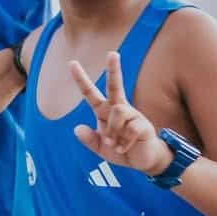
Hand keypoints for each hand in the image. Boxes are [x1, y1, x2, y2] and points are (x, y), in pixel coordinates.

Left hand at [69, 52, 172, 176]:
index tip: (72, 63)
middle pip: (115, 86)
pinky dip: (122, 142)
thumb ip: (90, 140)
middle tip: (112, 53)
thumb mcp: (101, 149)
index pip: (91, 93)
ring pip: (118, 111)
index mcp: (105, 112)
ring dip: (113, 131)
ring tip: (115, 144)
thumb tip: (77, 128)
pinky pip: (130, 128)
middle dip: (114, 70)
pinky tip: (124, 148)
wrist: (144, 162)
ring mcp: (133, 115)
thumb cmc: (122, 151)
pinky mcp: (143, 125)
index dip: (81, 80)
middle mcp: (120, 109)